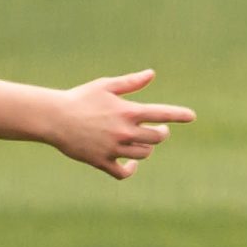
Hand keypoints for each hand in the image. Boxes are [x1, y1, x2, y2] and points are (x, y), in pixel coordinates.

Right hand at [53, 70, 195, 179]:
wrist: (54, 117)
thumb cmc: (80, 98)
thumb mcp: (106, 86)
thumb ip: (130, 82)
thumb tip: (151, 74)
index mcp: (128, 111)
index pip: (162, 114)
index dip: (179, 115)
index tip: (191, 116)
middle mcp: (124, 131)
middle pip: (157, 138)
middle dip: (162, 133)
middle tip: (160, 130)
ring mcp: (114, 148)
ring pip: (143, 154)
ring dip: (147, 149)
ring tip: (143, 142)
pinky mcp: (101, 161)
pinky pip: (123, 173)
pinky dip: (130, 170)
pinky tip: (132, 164)